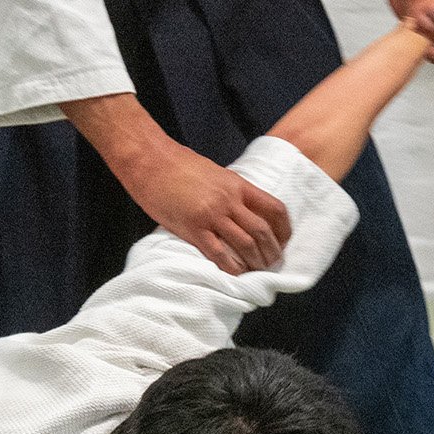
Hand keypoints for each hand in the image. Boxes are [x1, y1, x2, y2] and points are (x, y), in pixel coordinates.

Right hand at [126, 138, 291, 276]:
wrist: (150, 159)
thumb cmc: (178, 164)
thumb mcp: (215, 172)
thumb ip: (230, 190)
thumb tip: (241, 208)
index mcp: (238, 184)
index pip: (274, 209)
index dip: (283, 230)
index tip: (283, 242)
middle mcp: (229, 200)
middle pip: (263, 231)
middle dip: (272, 252)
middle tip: (272, 264)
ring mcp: (212, 214)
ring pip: (245, 244)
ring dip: (255, 262)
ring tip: (257, 271)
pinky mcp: (193, 227)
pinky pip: (218, 253)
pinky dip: (231, 267)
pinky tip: (235, 274)